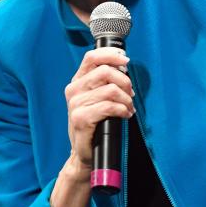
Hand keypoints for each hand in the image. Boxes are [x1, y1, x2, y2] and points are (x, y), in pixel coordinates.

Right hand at [64, 47, 133, 171]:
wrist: (85, 151)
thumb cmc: (95, 123)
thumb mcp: (97, 98)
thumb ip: (105, 81)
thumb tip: (123, 66)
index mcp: (77, 81)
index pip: (92, 57)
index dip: (111, 55)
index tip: (126, 61)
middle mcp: (74, 90)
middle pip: (105, 71)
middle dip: (125, 81)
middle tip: (131, 93)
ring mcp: (75, 104)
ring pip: (110, 90)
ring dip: (126, 99)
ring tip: (129, 107)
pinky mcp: (80, 118)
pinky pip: (109, 106)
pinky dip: (122, 110)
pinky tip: (125, 115)